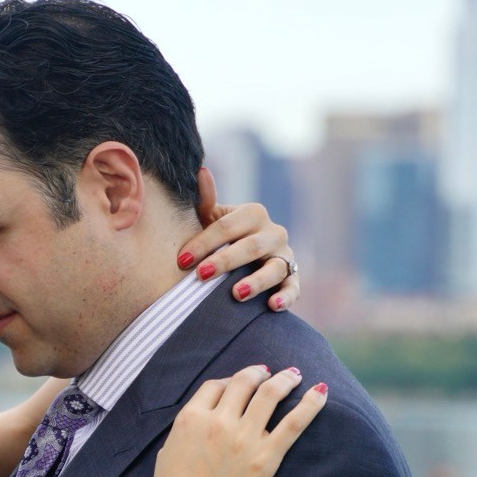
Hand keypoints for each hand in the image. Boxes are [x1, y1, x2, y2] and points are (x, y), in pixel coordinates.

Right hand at [150, 364, 326, 476]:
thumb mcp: (168, 452)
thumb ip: (186, 430)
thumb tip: (201, 419)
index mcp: (191, 418)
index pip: (216, 385)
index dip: (229, 380)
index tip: (238, 383)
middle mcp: (218, 422)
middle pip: (243, 382)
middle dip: (258, 372)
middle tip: (269, 372)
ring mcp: (244, 439)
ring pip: (270, 394)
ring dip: (285, 379)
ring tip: (295, 374)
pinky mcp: (265, 459)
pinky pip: (294, 423)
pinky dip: (311, 403)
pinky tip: (322, 390)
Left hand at [181, 166, 301, 309]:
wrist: (249, 257)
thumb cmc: (225, 237)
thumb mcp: (214, 219)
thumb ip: (207, 201)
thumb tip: (200, 171)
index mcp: (253, 214)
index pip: (227, 226)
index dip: (203, 243)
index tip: (182, 260)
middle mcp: (274, 232)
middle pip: (250, 247)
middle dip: (225, 261)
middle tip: (201, 275)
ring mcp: (285, 256)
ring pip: (275, 268)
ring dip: (256, 281)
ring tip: (236, 294)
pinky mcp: (293, 278)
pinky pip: (294, 287)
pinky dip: (286, 297)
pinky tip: (272, 306)